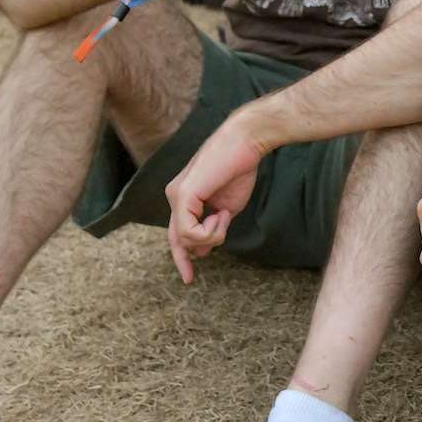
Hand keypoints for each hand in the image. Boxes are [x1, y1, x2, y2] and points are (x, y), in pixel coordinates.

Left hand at [164, 114, 265, 281]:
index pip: (177, 232)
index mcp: (185, 198)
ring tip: (224, 216)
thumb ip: (213, 227)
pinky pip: (190, 231)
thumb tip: (202, 250)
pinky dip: (209, 231)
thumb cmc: (239, 169)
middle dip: (183, 260)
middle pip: (176, 239)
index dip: (182, 256)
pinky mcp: (183, 195)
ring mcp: (176, 195)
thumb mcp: (226, 207)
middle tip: (189, 278)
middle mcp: (175, 196)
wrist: (245, 143)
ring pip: (185, 238)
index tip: (188, 277)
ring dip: (211, 236)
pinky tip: (220, 215)